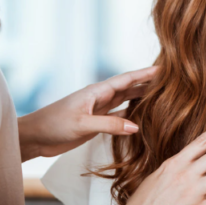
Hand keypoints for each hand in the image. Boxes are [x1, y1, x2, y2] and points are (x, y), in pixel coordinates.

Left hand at [18, 66, 157, 159]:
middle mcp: (99, 97)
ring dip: (141, 97)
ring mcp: (98, 109)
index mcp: (96, 91)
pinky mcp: (95, 121)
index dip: (145, 74)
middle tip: (170, 80)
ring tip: (161, 94)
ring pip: (125, 100)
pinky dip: (131, 113)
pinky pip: (118, 114)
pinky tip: (141, 115)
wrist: (35, 136)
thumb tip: (136, 127)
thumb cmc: (53, 125)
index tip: (164, 68)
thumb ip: (108, 124)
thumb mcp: (82, 124)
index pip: (126, 79)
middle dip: (148, 83)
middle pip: (129, 87)